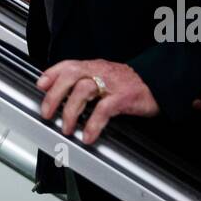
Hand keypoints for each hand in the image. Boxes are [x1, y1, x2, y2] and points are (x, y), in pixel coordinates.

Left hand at [37, 59, 158, 144]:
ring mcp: (113, 83)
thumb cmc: (130, 83)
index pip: (68, 64)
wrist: (159, 83)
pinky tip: (88, 135)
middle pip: (72, 75)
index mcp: (94, 66)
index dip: (52, 73)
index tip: (40, 85)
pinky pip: (105, 109)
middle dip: (55, 94)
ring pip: (84, 89)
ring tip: (66, 128)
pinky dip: (94, 123)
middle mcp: (101, 71)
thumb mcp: (106, 77)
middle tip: (47, 112)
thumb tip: (63, 97)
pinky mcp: (124, 97)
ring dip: (71, 110)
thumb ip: (86, 83)